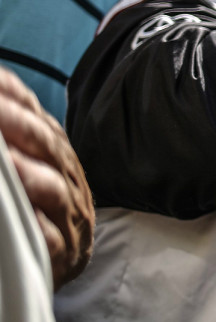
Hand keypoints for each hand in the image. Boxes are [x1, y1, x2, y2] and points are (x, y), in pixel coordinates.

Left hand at [0, 67, 93, 289]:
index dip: (17, 98)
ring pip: (53, 188)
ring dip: (27, 172)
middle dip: (21, 125)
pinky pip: (50, 237)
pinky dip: (36, 224)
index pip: (40, 118)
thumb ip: (17, 137)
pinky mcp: (62, 252)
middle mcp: (68, 178)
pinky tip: (22, 214)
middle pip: (49, 147)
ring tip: (4, 159)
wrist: (68, 257)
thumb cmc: (42, 208)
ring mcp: (69, 214)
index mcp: (59, 155)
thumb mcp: (34, 167)